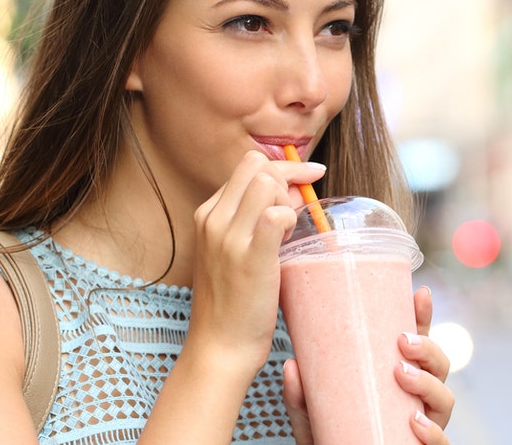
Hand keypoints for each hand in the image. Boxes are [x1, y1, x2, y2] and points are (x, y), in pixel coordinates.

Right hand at [186, 151, 323, 371]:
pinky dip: (290, 219)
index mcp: (207, 214)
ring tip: (288, 232)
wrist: (219, 347)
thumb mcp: (232, 251)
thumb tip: (291, 192)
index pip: (247, 165)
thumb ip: (252, 219)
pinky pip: (277, 215)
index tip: (304, 178)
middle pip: (257, 164)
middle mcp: (213, 220)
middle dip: (288, 176)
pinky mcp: (250, 258)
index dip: (281, 168)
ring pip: (267, 182)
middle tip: (298, 207)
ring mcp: (229, 238)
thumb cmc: (233, 302)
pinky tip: (289, 241)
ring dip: (288, 200)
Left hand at [282, 286, 455, 443]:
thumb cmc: (330, 435)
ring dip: (428, 383)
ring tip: (401, 373)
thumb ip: (301, 393)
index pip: (418, 342)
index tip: (420, 293)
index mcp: (398, 377)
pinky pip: (441, 442)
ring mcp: (424, 424)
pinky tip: (415, 422)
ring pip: (445, 399)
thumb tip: (292, 366)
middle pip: (439, 365)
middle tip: (402, 340)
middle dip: (428, 347)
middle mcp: (416, 398)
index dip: (423, 316)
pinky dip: (433, 432)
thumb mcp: (311, 411)